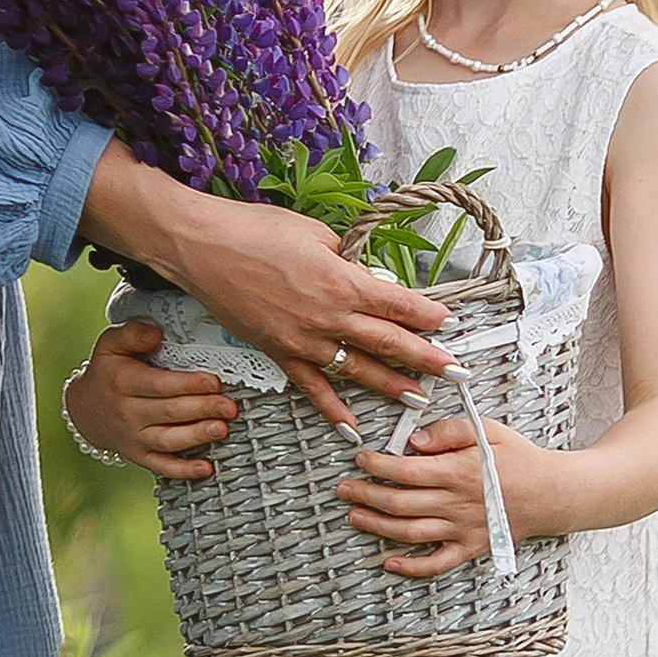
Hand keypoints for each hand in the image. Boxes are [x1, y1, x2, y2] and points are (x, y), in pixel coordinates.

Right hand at [65, 319, 238, 478]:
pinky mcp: (139, 456)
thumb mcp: (110, 344)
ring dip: (197, 436)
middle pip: (169, 412)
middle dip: (203, 409)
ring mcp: (134, 438)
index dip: (189, 384)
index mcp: (124, 382)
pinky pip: (161, 467)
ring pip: (168, 441)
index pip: (160, 385)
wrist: (84, 409)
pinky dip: (183, 471)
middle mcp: (128, 413)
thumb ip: (133, 333)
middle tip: (229, 406)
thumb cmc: (107, 371)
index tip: (214, 382)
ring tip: (222, 430)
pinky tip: (206, 469)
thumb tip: (157, 332)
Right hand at [79, 161, 452, 432]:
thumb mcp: (315, 233)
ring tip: (419, 399)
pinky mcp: (277, 353)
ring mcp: (302, 340)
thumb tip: (367, 275)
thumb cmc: (256, 230)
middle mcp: (328, 317)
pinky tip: (350, 427)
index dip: (428, 316)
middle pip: (387, 343)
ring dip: (390, 386)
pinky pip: (311, 386)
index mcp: (342, 281)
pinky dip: (331, 409)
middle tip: (455, 373)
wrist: (202, 248)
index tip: (449, 324)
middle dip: (426, 359)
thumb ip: (347, 259)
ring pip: (356, 370)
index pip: (398, 305)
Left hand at [338, 410, 556, 574]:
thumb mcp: (488, 430)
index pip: (405, 470)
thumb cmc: (520, 459)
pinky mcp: (470, 549)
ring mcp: (461, 530)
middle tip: (344, 489)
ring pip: (409, 532)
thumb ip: (449, 431)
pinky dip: (411, 567)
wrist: (554, 494)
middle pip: (399, 502)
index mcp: (457, 471)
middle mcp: (455, 503)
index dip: (377, 465)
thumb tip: (413, 440)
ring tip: (354, 517)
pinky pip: (436, 563)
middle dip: (366, 495)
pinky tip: (389, 562)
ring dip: (377, 526)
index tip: (361, 458)